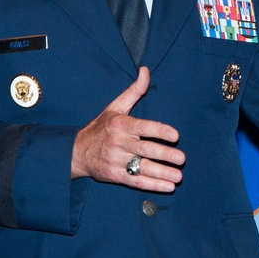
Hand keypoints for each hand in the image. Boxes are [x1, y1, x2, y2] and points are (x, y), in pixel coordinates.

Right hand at [71, 66, 184, 190]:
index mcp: (121, 125)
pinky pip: (136, 182)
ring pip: (142, 168)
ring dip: (162, 173)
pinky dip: (153, 185)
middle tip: (182, 159)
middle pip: (145, 149)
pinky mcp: (116, 176)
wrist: (77, 152)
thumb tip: (145, 70)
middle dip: (165, 155)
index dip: (160, 131)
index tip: (175, 135)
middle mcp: (119, 143)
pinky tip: (167, 186)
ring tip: (178, 177)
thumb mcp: (115, 107)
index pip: (143, 127)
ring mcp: (117, 161)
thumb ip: (134, 91)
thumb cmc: (101, 127)